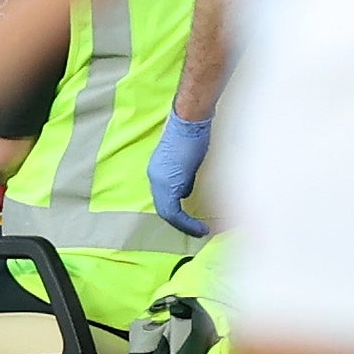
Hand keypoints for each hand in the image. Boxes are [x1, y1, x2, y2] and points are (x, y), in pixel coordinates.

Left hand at [149, 112, 212, 234]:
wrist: (190, 121)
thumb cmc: (192, 134)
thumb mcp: (187, 161)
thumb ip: (184, 178)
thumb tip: (186, 192)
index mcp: (157, 171)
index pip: (164, 200)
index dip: (177, 215)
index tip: (191, 222)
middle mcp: (154, 177)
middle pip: (163, 209)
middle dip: (181, 223)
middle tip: (196, 231)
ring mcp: (159, 180)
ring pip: (167, 212)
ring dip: (184, 225)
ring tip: (198, 231)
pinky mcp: (168, 183)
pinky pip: (173, 211)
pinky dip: (186, 222)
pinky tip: (199, 227)